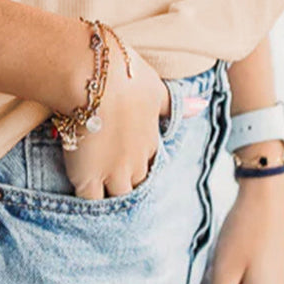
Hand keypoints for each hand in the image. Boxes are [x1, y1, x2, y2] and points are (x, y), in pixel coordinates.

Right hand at [60, 35, 207, 199]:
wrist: (93, 77)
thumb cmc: (124, 76)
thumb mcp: (155, 88)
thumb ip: (174, 105)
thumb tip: (201, 105)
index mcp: (151, 139)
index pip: (151, 163)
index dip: (141, 167)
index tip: (133, 167)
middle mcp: (136, 160)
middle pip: (137, 185)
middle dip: (129, 187)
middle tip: (116, 187)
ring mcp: (113, 171)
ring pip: (117, 197)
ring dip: (111, 199)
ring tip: (102, 206)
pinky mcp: (88, 177)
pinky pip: (90, 201)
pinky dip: (87, 205)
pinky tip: (82, 207)